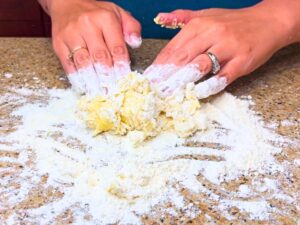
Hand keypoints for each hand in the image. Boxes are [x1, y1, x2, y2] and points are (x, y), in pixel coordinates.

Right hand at [48, 0, 140, 94]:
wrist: (66, 2)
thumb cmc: (96, 12)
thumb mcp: (118, 13)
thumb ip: (131, 27)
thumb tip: (136, 43)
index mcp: (106, 18)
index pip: (117, 48)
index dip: (121, 67)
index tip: (125, 81)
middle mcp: (87, 25)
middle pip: (100, 57)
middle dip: (108, 78)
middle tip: (113, 92)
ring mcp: (71, 34)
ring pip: (84, 63)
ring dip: (92, 81)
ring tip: (99, 93)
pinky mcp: (58, 43)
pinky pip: (68, 64)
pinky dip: (77, 78)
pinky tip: (84, 86)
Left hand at [145, 2, 297, 98]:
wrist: (267, 22)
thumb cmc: (233, 22)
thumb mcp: (206, 14)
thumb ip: (182, 18)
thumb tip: (160, 17)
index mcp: (199, 25)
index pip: (173, 48)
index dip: (159, 66)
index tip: (148, 79)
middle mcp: (212, 34)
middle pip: (182, 58)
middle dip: (165, 77)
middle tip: (152, 91)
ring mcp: (228, 47)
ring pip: (200, 66)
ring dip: (182, 82)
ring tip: (168, 95)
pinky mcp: (242, 60)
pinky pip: (223, 76)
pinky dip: (209, 85)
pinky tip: (197, 93)